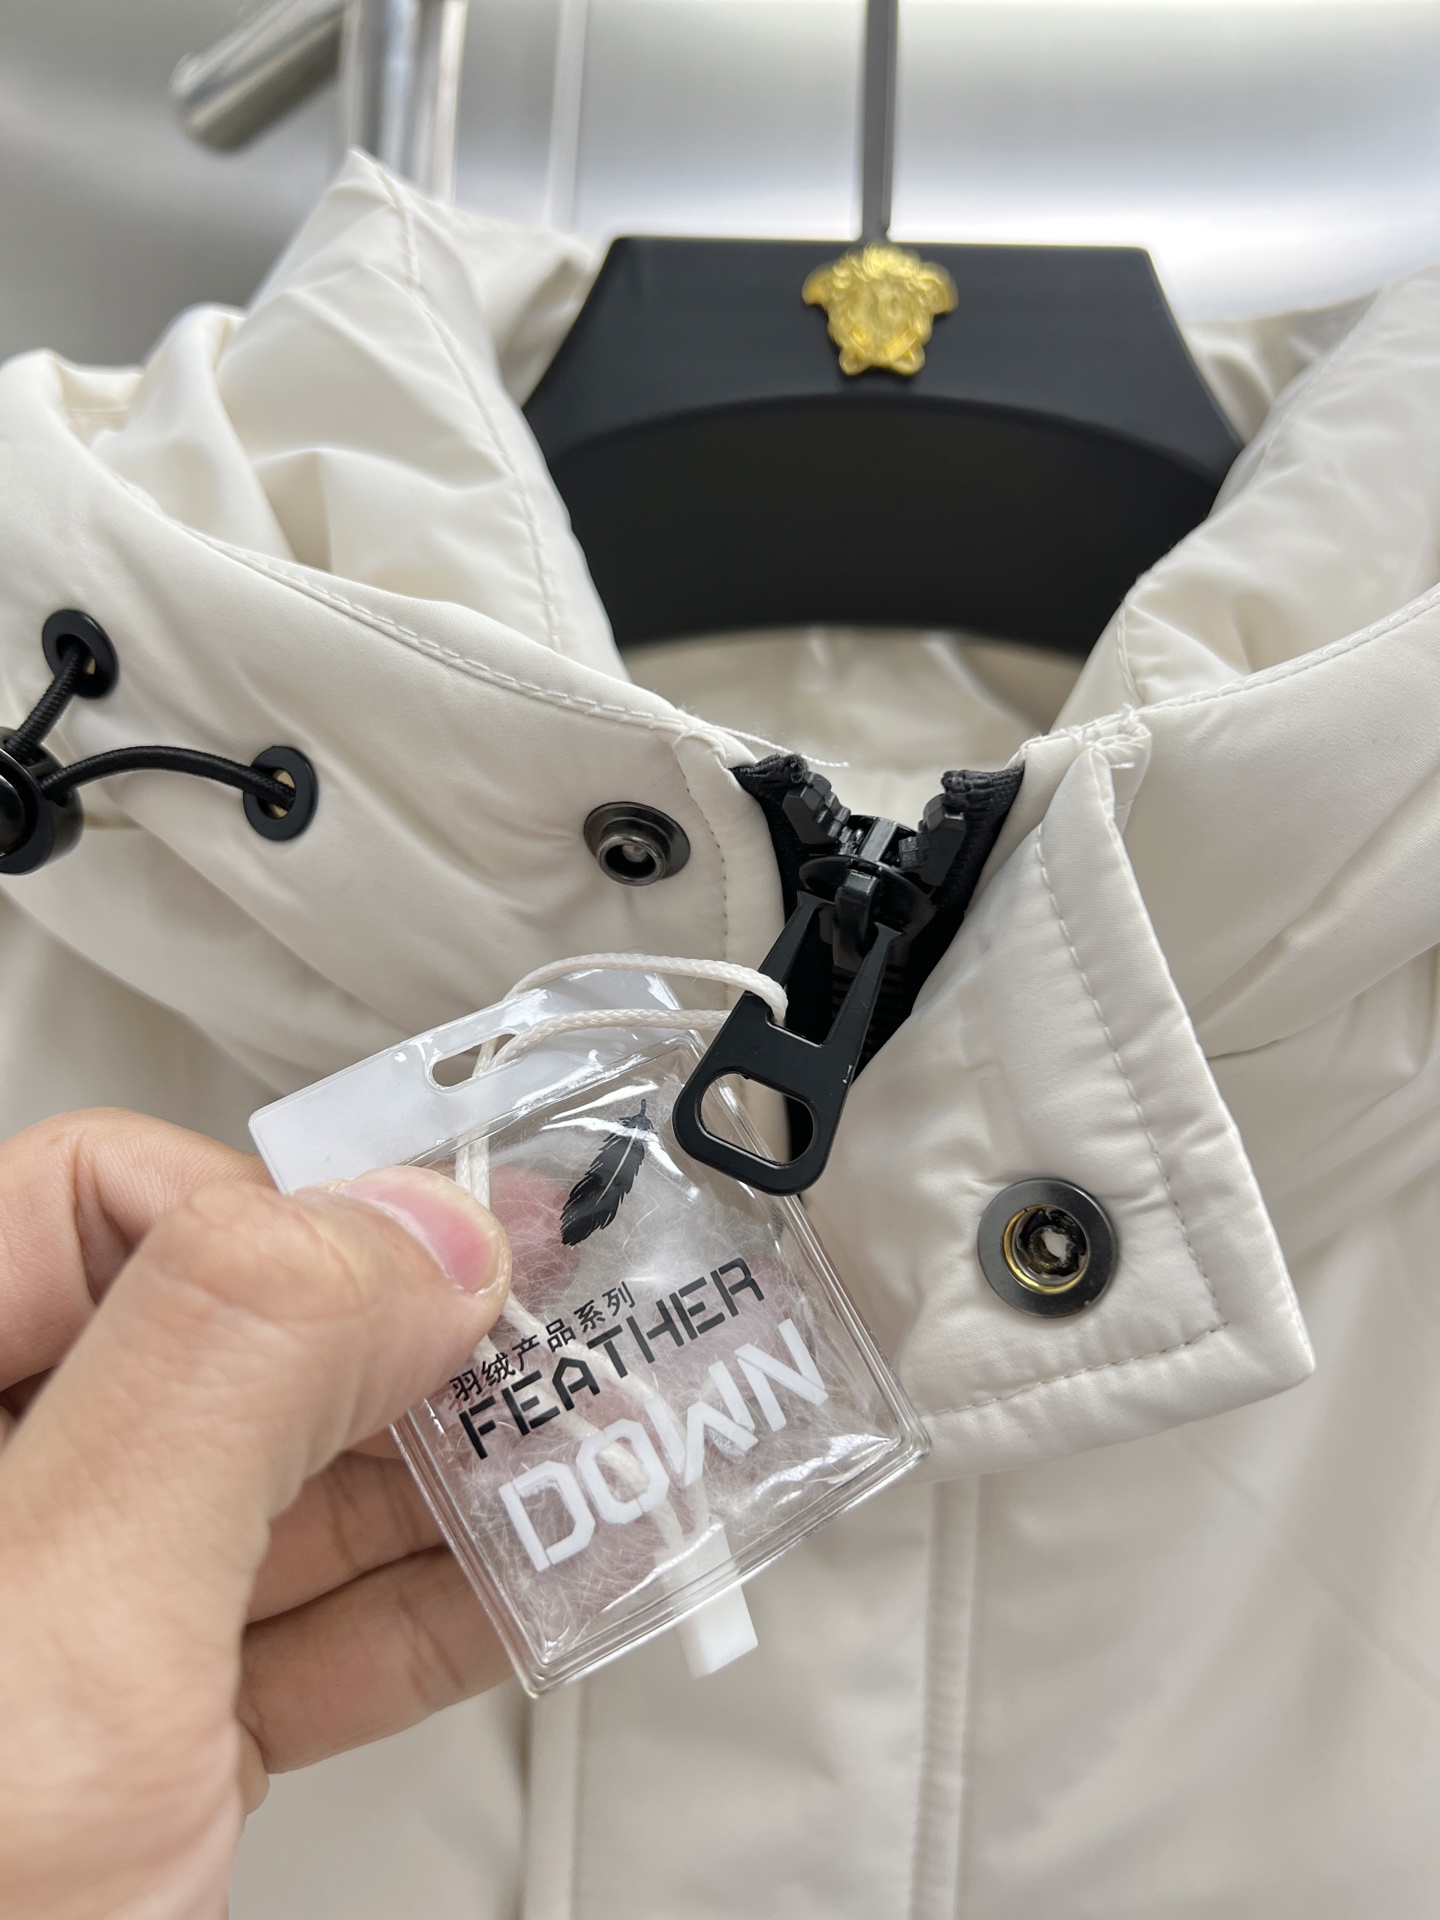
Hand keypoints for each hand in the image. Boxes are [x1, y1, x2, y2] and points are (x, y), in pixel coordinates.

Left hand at [0, 1109, 511, 1919]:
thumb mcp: (50, 1638)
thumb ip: (231, 1380)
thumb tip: (409, 1224)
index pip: (99, 1200)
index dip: (280, 1227)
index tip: (445, 1288)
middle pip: (216, 1339)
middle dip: (409, 1351)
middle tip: (570, 1346)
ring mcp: (40, 1628)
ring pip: (271, 1488)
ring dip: (448, 1477)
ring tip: (596, 1454)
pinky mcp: (113, 1749)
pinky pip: (287, 1632)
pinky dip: (422, 1605)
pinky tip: (531, 1575)